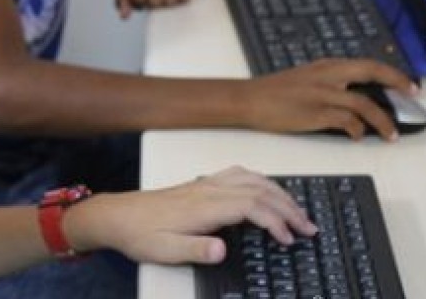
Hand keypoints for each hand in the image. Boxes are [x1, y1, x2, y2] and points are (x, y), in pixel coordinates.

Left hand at [64, 166, 316, 264]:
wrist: (116, 216)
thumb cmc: (140, 234)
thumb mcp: (165, 251)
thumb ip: (195, 250)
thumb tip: (223, 251)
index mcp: (204, 206)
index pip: (252, 207)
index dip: (277, 222)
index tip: (290, 240)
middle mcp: (209, 189)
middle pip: (260, 190)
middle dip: (289, 208)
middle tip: (309, 228)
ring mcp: (207, 183)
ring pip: (254, 179)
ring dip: (280, 193)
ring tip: (298, 211)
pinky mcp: (202, 184)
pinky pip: (241, 174)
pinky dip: (263, 181)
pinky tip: (268, 190)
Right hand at [243, 59, 417, 139]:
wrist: (249, 99)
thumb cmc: (275, 92)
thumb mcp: (307, 78)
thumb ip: (330, 83)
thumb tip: (354, 97)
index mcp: (327, 66)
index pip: (367, 65)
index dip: (392, 74)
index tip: (409, 84)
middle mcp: (328, 76)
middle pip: (371, 74)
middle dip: (397, 84)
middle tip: (413, 98)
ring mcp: (323, 94)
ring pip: (364, 104)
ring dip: (382, 121)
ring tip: (390, 135)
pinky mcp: (315, 113)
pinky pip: (347, 122)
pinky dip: (357, 130)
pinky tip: (358, 136)